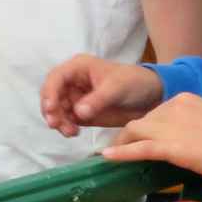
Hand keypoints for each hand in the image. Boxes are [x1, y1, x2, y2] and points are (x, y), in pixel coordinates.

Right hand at [39, 55, 163, 135]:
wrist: (151, 97)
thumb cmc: (134, 83)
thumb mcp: (116, 88)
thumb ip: (97, 100)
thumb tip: (78, 112)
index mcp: (78, 68)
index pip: (56, 78)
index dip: (50, 93)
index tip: (50, 109)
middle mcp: (73, 82)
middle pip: (52, 95)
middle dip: (52, 110)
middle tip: (57, 125)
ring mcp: (76, 98)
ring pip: (57, 110)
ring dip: (59, 122)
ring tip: (71, 133)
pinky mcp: (82, 113)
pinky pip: (67, 120)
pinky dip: (67, 127)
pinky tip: (75, 133)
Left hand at [104, 94, 201, 184]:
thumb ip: (194, 128)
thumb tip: (186, 142)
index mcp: (186, 99)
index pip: (156, 112)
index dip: (145, 127)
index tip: (138, 137)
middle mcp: (174, 107)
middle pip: (141, 120)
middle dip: (128, 134)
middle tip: (119, 148)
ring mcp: (172, 126)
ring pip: (135, 131)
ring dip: (121, 143)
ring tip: (110, 155)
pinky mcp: (172, 147)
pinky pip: (139, 148)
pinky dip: (121, 152)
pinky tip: (107, 156)